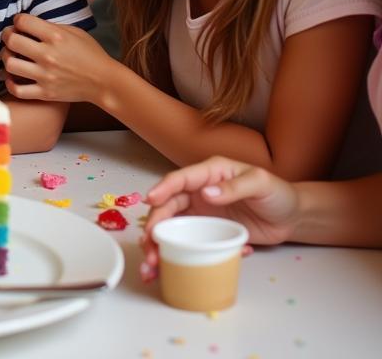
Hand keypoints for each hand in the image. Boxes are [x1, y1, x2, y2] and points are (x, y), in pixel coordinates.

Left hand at [1, 14, 113, 103]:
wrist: (104, 82)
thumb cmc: (91, 54)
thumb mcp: (75, 32)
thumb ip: (51, 26)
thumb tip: (29, 23)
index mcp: (56, 37)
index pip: (23, 21)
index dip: (17, 19)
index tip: (19, 23)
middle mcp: (48, 55)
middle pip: (12, 41)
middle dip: (7, 35)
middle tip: (10, 36)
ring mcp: (45, 76)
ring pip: (10, 64)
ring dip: (7, 57)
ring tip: (11, 55)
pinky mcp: (45, 93)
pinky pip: (17, 90)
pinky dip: (10, 83)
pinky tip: (14, 77)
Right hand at [140, 156, 299, 279]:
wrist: (293, 217)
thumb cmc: (278, 193)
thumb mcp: (260, 183)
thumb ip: (234, 186)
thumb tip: (206, 193)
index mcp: (209, 173)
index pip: (180, 179)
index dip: (162, 188)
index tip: (150, 201)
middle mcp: (199, 191)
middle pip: (168, 206)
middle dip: (154, 226)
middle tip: (149, 247)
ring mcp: (201, 212)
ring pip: (172, 226)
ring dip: (159, 245)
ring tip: (153, 265)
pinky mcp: (207, 231)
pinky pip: (188, 242)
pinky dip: (177, 255)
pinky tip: (174, 269)